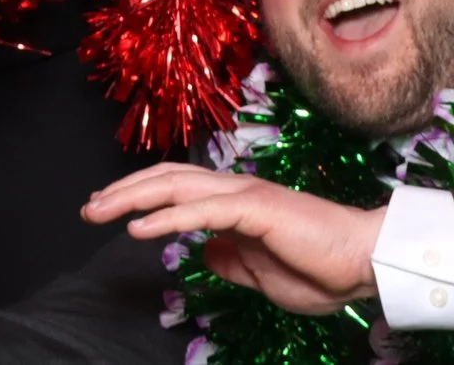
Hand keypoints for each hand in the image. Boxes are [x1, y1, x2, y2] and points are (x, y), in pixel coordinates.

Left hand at [83, 163, 384, 316]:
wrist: (365, 263)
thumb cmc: (321, 269)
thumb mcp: (261, 274)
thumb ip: (231, 259)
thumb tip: (203, 252)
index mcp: (236, 204)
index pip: (177, 187)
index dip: (140, 193)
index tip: (108, 209)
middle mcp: (236, 190)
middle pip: (167, 178)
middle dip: (123, 191)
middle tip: (88, 208)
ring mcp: (246, 195)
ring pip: (176, 186)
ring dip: (133, 197)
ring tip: (100, 210)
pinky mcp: (257, 209)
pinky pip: (202, 211)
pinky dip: (166, 217)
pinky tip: (139, 228)